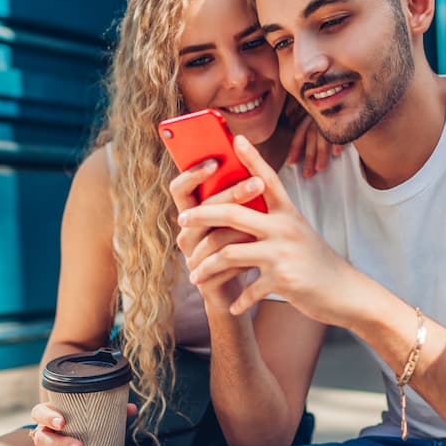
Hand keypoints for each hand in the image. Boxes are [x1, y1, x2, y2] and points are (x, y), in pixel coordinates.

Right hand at [30, 401, 136, 445]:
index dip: (47, 417)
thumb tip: (132, 408)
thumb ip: (111, 411)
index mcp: (51, 418)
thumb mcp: (94, 417)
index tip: (63, 422)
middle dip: (61, 443)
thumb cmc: (84, 426)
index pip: (39, 413)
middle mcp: (43, 435)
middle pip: (42, 438)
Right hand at [169, 158, 262, 307]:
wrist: (246, 288)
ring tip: (266, 221)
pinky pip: (222, 263)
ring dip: (242, 227)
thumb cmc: (244, 244)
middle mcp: (187, 233)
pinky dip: (243, 254)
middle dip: (231, 194)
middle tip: (257, 183)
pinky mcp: (203, 279)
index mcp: (192, 212)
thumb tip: (250, 156)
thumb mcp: (242, 215)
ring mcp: (192, 257)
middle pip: (202, 209)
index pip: (179, 188)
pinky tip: (261, 248)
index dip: (192, 174)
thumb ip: (239, 193)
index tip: (215, 161)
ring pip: (214, 237)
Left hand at [178, 135, 352, 321]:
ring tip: (195, 276)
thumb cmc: (315, 261)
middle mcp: (285, 227)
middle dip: (202, 215)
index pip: (267, 179)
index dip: (252, 158)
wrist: (344, 292)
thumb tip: (240, 210)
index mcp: (288, 213)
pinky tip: (232, 306)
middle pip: (233, 214)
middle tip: (182, 220)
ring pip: (229, 254)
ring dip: (207, 268)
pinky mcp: (282, 280)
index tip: (236, 139)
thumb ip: (272, 221)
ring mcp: (283, 253)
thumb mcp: (297, 233)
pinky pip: (248, 289)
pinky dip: (238, 300)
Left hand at [286, 115, 342, 177]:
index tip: (290, 162)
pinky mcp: (348, 114)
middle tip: (307, 174)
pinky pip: (341, 128)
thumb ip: (316, 129)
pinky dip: (339, 141)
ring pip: (324, 135)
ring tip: (320, 168)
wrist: (356, 93)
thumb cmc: (339, 111)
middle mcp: (321, 113)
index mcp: (314, 114)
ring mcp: (333, 113)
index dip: (295, 147)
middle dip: (309, 156)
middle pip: (311, 135)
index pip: (301, 131)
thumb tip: (305, 149)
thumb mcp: (324, 117)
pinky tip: (337, 153)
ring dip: (322, 153)